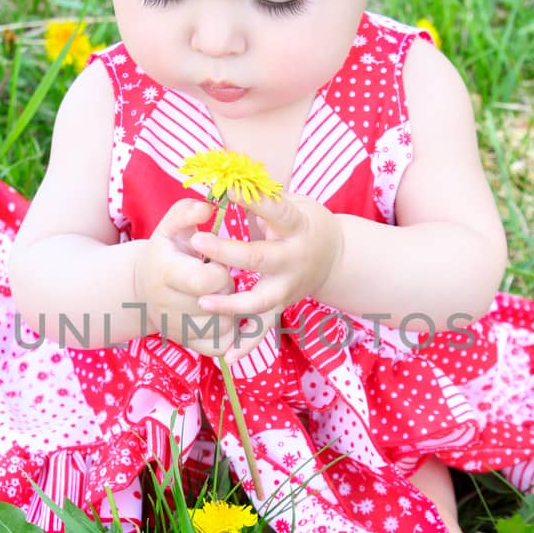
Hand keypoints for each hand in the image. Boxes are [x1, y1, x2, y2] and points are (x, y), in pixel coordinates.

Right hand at [132, 198, 240, 357]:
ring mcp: (177, 328)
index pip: (208, 280)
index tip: (216, 263)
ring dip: (232, 311)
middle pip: (219, 304)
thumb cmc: (165, 251)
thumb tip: (207, 208)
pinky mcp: (187, 344)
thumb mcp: (171, 227)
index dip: (221, 270)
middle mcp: (167, 305)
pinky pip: (220, 346)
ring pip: (223, 327)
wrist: (141, 287)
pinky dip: (229, 333)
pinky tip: (225, 317)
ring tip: (221, 296)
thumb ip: (186, 213)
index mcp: (166, 273)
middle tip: (218, 279)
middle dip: (227, 289)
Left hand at [189, 192, 342, 359]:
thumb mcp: (293, 202)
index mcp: (297, 227)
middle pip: (258, 258)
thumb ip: (263, 196)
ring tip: (203, 301)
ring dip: (230, 304)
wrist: (335, 257)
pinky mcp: (281, 307)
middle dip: (227, 252)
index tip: (227, 189)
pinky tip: (227, 355)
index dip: (253, 200)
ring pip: (259, 300)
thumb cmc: (304, 222)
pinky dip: (246, 344)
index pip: (275, 211)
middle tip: (198, 241)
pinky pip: (262, 329)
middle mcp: (294, 260)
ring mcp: (287, 287)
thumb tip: (229, 177)